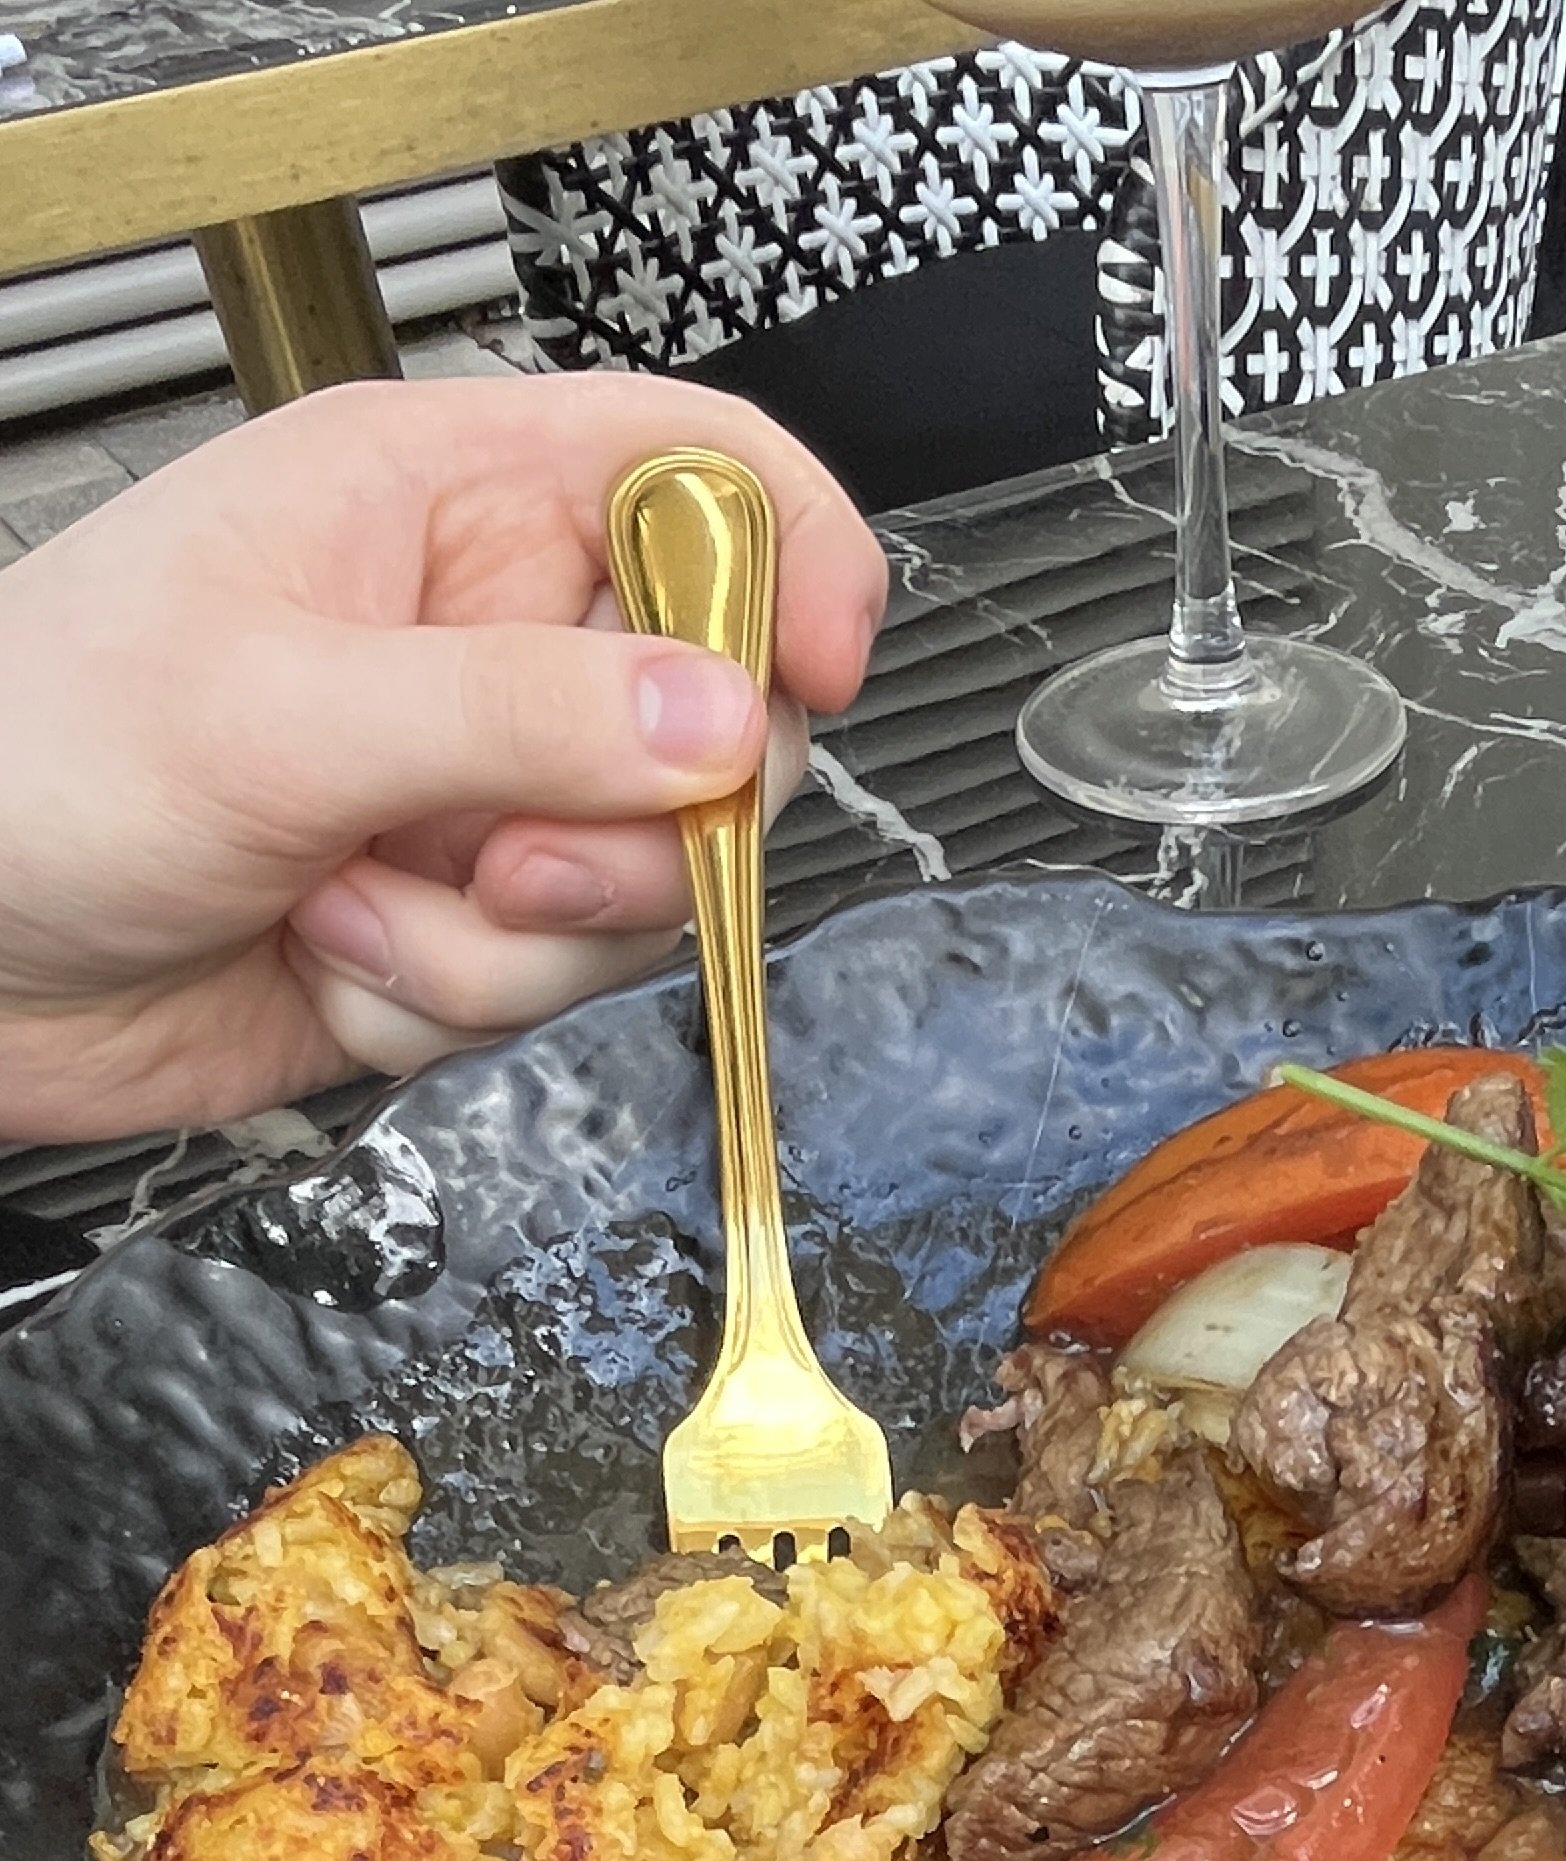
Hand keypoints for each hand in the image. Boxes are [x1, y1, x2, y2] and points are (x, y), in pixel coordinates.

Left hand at [0, 371, 884, 1138]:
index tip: (810, 675)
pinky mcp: (449, 928)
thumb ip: (520, 713)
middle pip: (712, 725)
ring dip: (502, 940)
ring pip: (636, 888)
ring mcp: (472, 793)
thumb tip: (721, 722)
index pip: (702, 476)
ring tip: (355, 901)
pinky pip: (543, 987)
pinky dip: (443, 1002)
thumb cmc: (33, 756)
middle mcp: (484, 643)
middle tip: (514, 856)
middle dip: (633, 831)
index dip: (791, 564)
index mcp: (449, 501)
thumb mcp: (285, 710)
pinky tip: (328, 957)